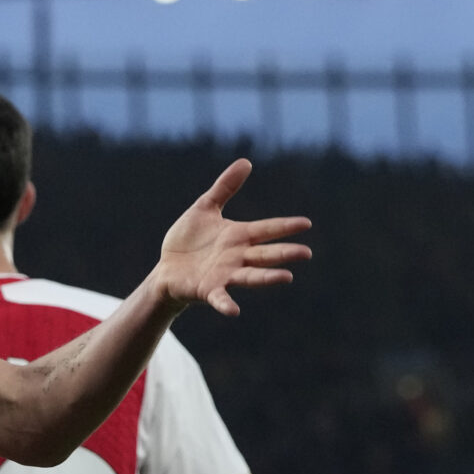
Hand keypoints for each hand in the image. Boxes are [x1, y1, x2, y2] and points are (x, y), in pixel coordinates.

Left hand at [156, 159, 310, 316]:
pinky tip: (234, 311)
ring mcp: (224, 275)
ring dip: (268, 277)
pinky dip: (226, 304)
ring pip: (250, 276)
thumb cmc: (188, 241)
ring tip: (286, 277)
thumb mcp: (205, 208)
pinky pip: (219, 298)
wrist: (167, 269)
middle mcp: (236, 257)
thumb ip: (225, 187)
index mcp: (238, 237)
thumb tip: (246, 161)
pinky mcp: (207, 290)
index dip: (285, 226)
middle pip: (265, 254)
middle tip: (306, 253)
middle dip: (284, 253)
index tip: (306, 223)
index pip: (266, 229)